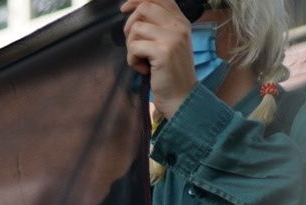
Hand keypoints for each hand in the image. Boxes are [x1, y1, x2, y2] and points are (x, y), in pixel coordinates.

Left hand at [121, 0, 196, 119]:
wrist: (182, 96)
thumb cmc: (169, 72)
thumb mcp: (167, 44)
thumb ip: (157, 26)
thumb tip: (134, 11)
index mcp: (180, 21)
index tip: (124, 8)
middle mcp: (179, 25)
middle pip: (144, 8)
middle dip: (130, 26)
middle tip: (133, 45)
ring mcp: (172, 37)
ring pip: (136, 29)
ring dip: (131, 47)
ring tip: (141, 60)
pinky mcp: (163, 51)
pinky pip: (134, 47)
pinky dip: (132, 60)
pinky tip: (143, 69)